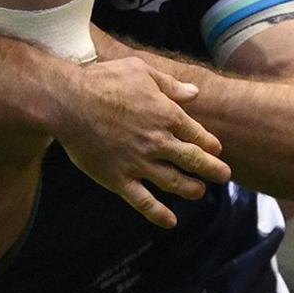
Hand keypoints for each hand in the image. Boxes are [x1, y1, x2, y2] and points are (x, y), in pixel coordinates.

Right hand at [50, 54, 228, 229]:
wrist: (70, 101)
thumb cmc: (104, 80)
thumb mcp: (141, 71)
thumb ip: (170, 85)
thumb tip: (195, 93)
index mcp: (166, 115)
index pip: (197, 135)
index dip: (209, 144)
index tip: (216, 149)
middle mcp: (158, 142)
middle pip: (193, 161)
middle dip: (212, 169)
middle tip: (224, 175)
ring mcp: (139, 163)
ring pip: (173, 182)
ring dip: (190, 189)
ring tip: (199, 192)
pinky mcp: (119, 179)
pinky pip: (143, 201)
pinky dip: (158, 214)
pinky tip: (170, 221)